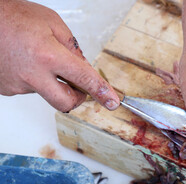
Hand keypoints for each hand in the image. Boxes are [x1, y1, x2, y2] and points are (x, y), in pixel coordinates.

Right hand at [0, 0, 119, 111]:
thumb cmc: (12, 16)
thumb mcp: (51, 22)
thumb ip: (72, 47)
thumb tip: (83, 66)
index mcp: (48, 56)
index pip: (84, 79)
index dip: (101, 92)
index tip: (111, 102)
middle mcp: (32, 75)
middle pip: (66, 102)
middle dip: (77, 98)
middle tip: (79, 87)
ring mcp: (17, 85)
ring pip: (46, 92)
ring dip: (50, 81)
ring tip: (37, 57)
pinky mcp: (6, 89)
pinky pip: (29, 89)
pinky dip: (33, 79)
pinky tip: (25, 62)